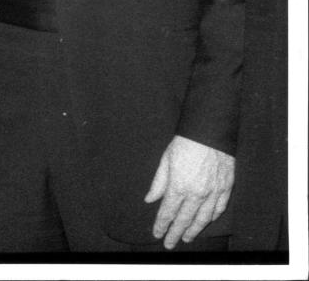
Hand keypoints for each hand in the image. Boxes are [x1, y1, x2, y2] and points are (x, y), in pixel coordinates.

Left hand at [144, 134, 234, 248]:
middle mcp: (196, 194)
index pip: (168, 212)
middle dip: (175, 233)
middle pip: (184, 220)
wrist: (209, 130)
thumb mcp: (166, 159)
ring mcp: (213, 192)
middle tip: (169, 244)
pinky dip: (211, 218)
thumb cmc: (184, 143)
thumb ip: (159, 182)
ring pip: (203, 219)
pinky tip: (205, 222)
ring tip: (186, 238)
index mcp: (179, 186)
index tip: (157, 233)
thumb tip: (150, 199)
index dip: (162, 224)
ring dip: (194, 230)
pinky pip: (219, 209)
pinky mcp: (225, 188)